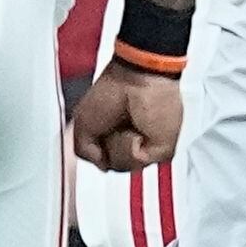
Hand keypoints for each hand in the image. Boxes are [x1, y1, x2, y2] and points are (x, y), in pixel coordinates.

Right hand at [71, 57, 183, 171]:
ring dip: (118, 144)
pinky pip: (138, 161)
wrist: (137, 79)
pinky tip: (135, 129)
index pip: (107, 160)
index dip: (99, 152)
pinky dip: (130, 144)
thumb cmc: (114, 88)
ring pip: (126, 167)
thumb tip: (102, 165)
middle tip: (114, 124)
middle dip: (108, 147)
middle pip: (115, 167)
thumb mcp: (83, 122)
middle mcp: (137, 141)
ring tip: (126, 124)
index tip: (101, 133)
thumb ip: (85, 151)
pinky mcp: (162, 149)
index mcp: (120, 134)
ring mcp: (150, 146)